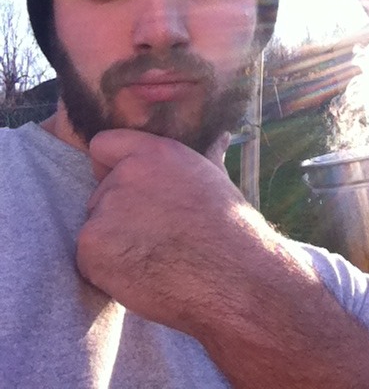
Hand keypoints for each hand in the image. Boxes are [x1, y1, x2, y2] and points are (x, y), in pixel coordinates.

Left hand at [77, 128, 245, 332]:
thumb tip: (221, 137)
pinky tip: (142, 277)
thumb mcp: (217, 180)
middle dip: (118, 214)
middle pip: (101, 193)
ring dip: (113, 245)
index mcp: (154, 152)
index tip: (129, 189)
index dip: (111, 167)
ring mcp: (106, 209)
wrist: (233, 277)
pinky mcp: (92, 246)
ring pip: (95, 227)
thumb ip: (206, 155)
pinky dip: (107, 273)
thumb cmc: (230, 231)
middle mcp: (126, 174)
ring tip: (153, 259)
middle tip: (155, 236)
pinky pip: (88, 260)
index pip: (103, 145)